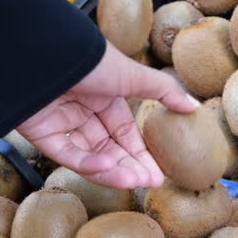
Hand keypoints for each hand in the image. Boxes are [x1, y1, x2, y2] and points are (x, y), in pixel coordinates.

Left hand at [17, 41, 199, 188]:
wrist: (49, 54)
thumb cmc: (94, 62)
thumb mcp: (134, 76)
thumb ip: (165, 92)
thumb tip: (194, 106)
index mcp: (106, 102)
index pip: (126, 136)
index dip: (142, 156)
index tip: (157, 175)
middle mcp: (86, 115)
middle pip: (111, 150)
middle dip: (131, 167)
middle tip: (148, 183)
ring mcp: (64, 126)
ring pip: (91, 157)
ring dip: (112, 171)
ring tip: (132, 181)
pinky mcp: (43, 134)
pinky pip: (67, 155)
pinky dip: (87, 164)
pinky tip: (107, 167)